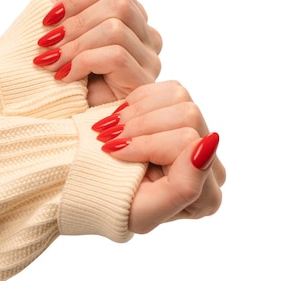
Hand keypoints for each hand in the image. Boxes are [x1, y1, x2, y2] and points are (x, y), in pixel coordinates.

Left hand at [34, 0, 162, 106]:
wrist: (45, 108)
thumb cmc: (56, 60)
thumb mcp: (66, 8)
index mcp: (131, 14)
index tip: (47, 21)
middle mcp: (147, 35)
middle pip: (119, 1)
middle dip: (74, 20)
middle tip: (46, 43)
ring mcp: (150, 60)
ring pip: (116, 27)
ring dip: (74, 43)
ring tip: (51, 62)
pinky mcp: (142, 85)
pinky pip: (115, 55)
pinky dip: (82, 61)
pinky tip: (64, 77)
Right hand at [91, 81, 225, 233]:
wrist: (92, 189)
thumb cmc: (115, 207)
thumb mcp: (143, 213)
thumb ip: (185, 187)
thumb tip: (209, 143)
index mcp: (207, 196)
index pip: (188, 143)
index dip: (145, 145)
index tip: (114, 153)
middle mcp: (209, 165)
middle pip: (189, 115)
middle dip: (140, 125)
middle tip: (107, 140)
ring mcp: (198, 134)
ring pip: (181, 97)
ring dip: (136, 111)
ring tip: (111, 129)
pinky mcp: (183, 116)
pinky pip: (171, 89)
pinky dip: (138, 99)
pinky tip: (120, 119)